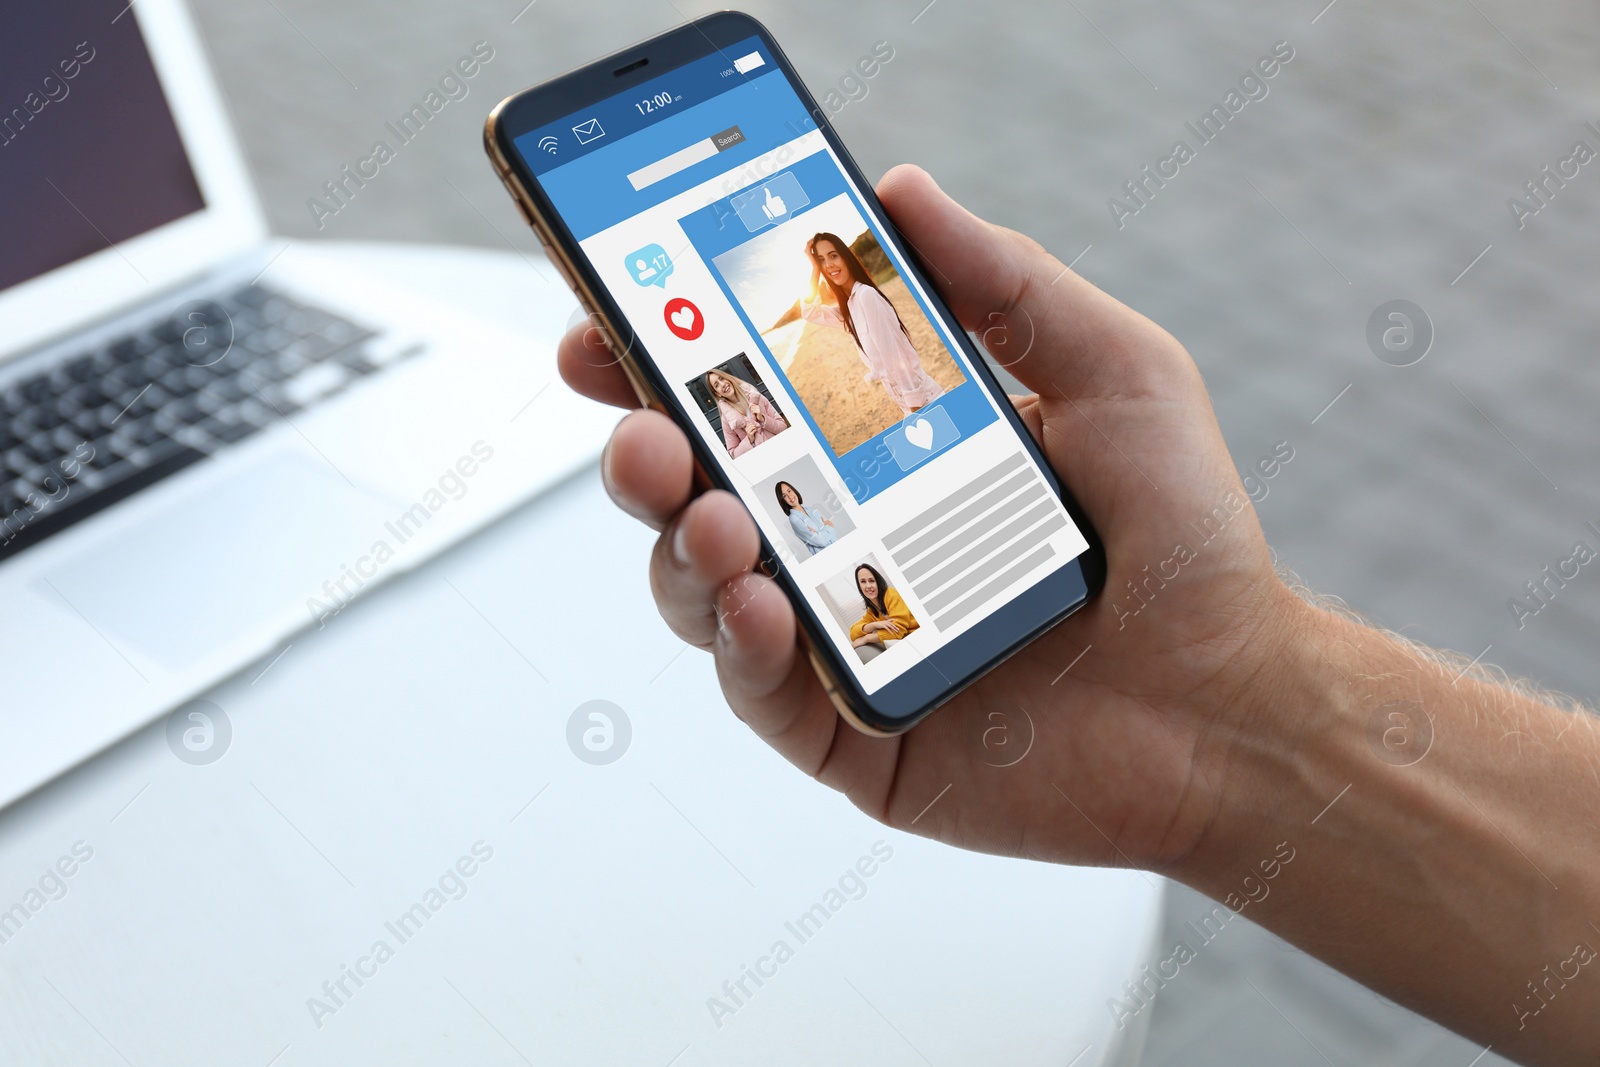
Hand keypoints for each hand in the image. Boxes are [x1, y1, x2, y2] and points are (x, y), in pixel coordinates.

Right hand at [559, 164, 1295, 875]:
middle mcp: (848, 539)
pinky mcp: (848, 731)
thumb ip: (1004, 281)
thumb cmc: (1182, 540)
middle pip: (701, 490)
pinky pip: (760, 690)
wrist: (1233, 702)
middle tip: (645, 428)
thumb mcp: (1111, 372)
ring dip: (684, 546)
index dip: (669, 357)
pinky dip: (741, 648)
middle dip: (648, 451)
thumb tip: (900, 189)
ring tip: (716, 517)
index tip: (616, 318)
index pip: (751, 395)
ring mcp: (840, 636)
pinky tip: (763, 607)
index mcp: (887, 452)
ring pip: (705, 588)